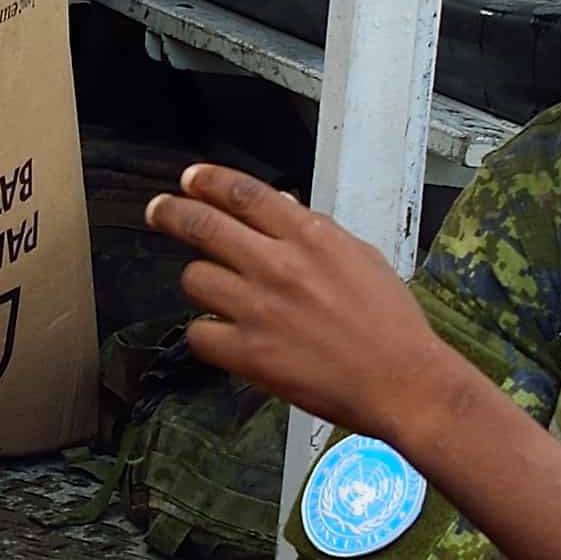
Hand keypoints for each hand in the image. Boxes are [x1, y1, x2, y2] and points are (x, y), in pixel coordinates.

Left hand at [143, 165, 475, 449]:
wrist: (402, 381)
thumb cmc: (390, 324)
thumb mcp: (361, 258)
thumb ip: (316, 233)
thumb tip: (282, 208)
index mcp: (310, 237)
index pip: (244, 194)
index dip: (209, 181)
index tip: (189, 179)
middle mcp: (279, 266)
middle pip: (203, 225)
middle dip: (171, 212)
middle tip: (158, 211)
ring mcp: (259, 310)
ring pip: (194, 278)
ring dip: (201, 282)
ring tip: (217, 292)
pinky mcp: (249, 353)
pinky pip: (199, 333)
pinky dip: (206, 333)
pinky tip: (222, 335)